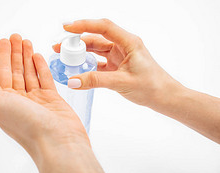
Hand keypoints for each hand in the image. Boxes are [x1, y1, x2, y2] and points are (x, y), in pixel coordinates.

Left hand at [0, 34, 89, 156]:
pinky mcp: (52, 99)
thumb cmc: (27, 127)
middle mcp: (18, 100)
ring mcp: (36, 100)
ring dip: (27, 57)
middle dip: (15, 53)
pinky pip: (44, 79)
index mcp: (3, 102)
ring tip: (27, 41)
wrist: (58, 142)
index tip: (4, 40)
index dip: (1, 55)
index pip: (0, 73)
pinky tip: (38, 57)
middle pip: (15, 71)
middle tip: (16, 36)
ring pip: (29, 73)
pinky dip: (40, 67)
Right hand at [53, 19, 181, 106]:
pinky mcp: (117, 66)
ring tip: (65, 55)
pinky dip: (89, 63)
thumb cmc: (151, 86)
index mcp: (128, 42)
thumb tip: (73, 81)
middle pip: (97, 37)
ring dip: (82, 52)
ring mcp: (120, 56)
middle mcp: (123, 46)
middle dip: (78, 40)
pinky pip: (99, 61)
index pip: (104, 27)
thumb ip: (96, 81)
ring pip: (97, 49)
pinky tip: (79, 66)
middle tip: (60, 47)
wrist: (164, 96)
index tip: (67, 27)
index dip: (84, 25)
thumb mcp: (121, 82)